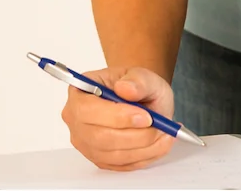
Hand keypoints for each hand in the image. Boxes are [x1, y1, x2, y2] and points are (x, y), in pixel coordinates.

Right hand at [60, 66, 175, 170]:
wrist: (142, 99)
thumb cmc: (137, 86)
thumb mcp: (144, 75)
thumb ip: (138, 80)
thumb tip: (126, 87)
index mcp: (80, 93)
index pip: (87, 110)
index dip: (117, 117)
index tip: (146, 117)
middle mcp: (76, 121)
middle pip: (99, 137)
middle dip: (135, 135)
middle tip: (160, 127)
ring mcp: (85, 142)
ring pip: (111, 154)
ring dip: (143, 147)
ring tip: (165, 133)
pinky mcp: (99, 158)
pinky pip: (120, 165)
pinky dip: (144, 156)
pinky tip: (159, 144)